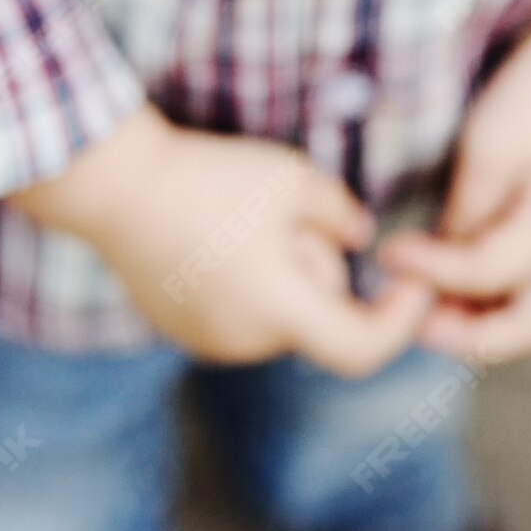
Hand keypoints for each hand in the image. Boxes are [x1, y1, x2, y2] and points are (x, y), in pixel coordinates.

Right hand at [6, 106, 433, 375]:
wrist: (117, 189)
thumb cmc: (211, 182)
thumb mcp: (292, 180)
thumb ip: (340, 214)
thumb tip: (360, 239)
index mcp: (281, 313)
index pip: (362, 350)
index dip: (400, 323)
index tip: (412, 283)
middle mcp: (246, 343)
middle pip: (315, 316)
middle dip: (319, 268)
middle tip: (292, 211)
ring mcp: (208, 341)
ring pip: (276, 312)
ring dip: (282, 274)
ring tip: (244, 216)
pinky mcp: (180, 328)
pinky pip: (237, 310)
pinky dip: (246, 279)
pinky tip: (216, 231)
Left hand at [377, 0, 530, 362]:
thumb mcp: (489, 149)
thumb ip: (467, 214)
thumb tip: (443, 263)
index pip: (485, 275)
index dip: (431, 273)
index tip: (388, 257)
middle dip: (474, 338)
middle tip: (420, 327)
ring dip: (490, 321)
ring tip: (435, 310)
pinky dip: (505, 296)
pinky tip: (466, 282)